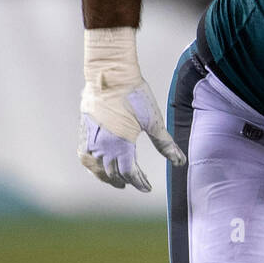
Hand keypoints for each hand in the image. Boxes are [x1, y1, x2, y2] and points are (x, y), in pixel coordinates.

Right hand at [78, 28, 185, 190]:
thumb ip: (165, 144)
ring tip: (118, 181)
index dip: (139, 182)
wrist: (110, 75)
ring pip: (97, 169)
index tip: (147, 187)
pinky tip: (99, 167)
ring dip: (108, 177)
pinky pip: (86, 158)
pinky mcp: (84, 133)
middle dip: (126, 180)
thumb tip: (180, 161)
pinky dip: (94, 167)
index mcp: (120, 146)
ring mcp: (90, 141)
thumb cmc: (134, 95)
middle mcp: (102, 147)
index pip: (129, 173)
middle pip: (113, 174)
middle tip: (136, 183)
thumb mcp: (154, 121)